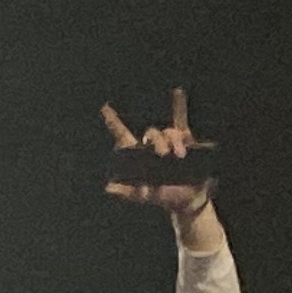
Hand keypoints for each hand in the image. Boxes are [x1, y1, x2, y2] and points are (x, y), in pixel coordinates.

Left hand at [100, 89, 218, 222]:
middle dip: (158, 142)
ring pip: (169, 132)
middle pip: (152, 133)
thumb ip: (127, 192)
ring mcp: (169, 142)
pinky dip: (179, 106)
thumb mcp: (143, 196)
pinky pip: (181, 120)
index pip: (123, 134)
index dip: (114, 121)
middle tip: (163, 156)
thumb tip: (109, 188)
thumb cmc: (163, 197)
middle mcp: (152, 145)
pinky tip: (177, 92)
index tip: (105, 108)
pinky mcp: (185, 141)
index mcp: (139, 154)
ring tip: (179, 156)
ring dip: (174, 141)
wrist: (186, 200)